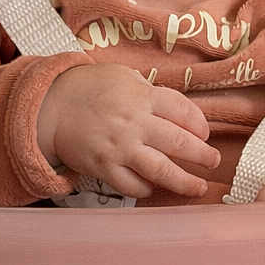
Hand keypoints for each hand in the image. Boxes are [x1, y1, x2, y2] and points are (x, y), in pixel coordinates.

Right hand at [38, 64, 220, 198]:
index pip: (184, 112)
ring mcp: (120, 148)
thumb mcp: (124, 76)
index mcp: (142, 96)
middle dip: (203, 156)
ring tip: (198, 186)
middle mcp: (135, 123)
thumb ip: (151, 92)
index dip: (200, 125)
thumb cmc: (90, 88)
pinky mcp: (104, 168)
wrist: (51, 105)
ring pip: (163, 171)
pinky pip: (133, 185)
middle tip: (213, 161)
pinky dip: (147, 189)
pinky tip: (154, 186)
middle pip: (181, 144)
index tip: (204, 134)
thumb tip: (179, 113)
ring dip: (186, 181)